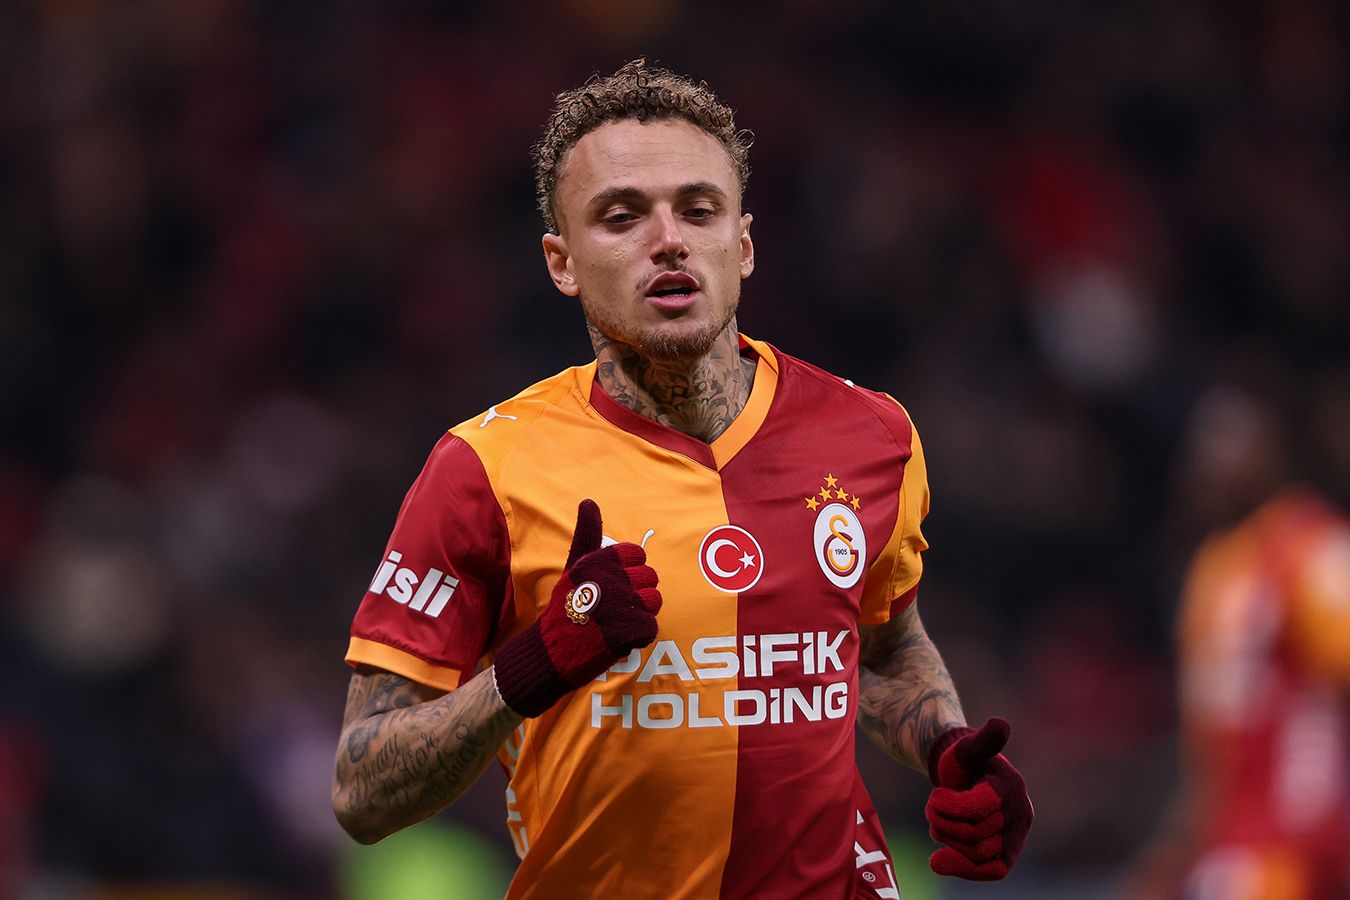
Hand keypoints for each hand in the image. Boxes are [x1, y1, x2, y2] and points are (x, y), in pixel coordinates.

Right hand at [493, 499, 661, 716]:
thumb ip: (588, 535)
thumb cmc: (565, 608)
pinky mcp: (627, 631)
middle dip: (637, 594)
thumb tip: (588, 500)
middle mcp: (610, 578)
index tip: (612, 586)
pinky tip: (617, 638)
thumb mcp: (574, 567)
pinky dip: (638, 637)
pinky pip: (651, 627)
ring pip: (654, 602)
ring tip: (616, 623)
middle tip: (612, 609)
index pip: (638, 555)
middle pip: (651, 578)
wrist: (551, 654)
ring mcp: (620, 605)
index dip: (630, 573)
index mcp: (599, 560)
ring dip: (640, 615)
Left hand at [925, 716, 1032, 880]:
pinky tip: (938, 862)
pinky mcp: (1005, 856)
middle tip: (933, 807)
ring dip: (948, 839)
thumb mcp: (969, 747)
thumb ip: (983, 741)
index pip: (979, 808)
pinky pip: (990, 871)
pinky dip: (964, 868)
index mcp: (1011, 787)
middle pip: (975, 835)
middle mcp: (1020, 814)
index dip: (949, 806)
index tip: (935, 795)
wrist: (966, 781)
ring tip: (937, 823)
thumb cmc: (964, 761)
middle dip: (944, 822)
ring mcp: (1014, 837)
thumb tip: (1001, 724)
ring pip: (977, 854)